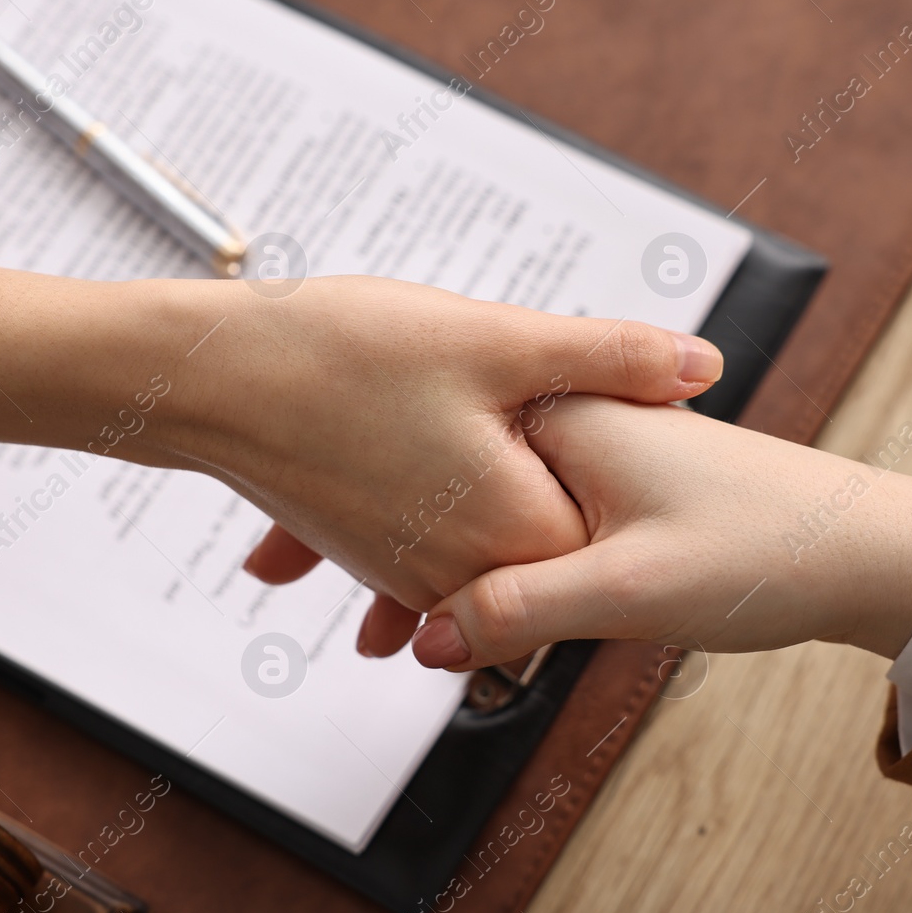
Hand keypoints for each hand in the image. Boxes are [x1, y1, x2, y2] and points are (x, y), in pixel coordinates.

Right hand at [0, 257, 723, 653]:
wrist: (206, 380)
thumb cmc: (342, 354)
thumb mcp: (494, 341)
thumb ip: (609, 359)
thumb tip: (705, 365)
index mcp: (516, 526)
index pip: (617, 539)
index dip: (640, 482)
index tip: (655, 442)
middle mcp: (465, 570)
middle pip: (557, 547)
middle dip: (571, 488)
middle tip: (568, 426)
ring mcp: (409, 571)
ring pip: (491, 545)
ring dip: (500, 499)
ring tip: (485, 423)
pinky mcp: (368, 554)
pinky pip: (429, 547)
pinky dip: (437, 508)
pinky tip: (426, 455)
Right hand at [399, 395, 911, 669]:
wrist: (867, 549)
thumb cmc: (769, 546)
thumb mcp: (628, 588)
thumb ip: (520, 610)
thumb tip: (431, 643)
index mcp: (565, 421)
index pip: (443, 466)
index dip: (391, 538)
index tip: (359, 601)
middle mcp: (573, 428)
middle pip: (457, 498)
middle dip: (401, 561)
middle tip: (356, 626)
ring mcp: (593, 460)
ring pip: (488, 519)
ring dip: (445, 574)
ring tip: (403, 638)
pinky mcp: (615, 493)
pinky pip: (529, 531)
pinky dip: (496, 572)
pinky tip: (479, 620)